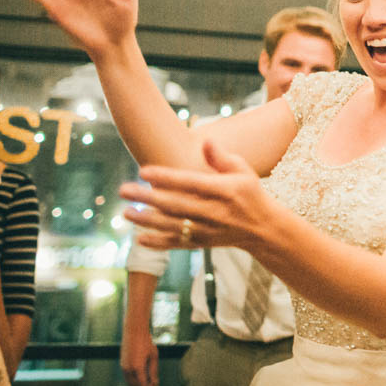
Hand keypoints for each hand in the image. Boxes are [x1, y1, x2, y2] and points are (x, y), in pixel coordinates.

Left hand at [119, 138, 269, 251]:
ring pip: (172, 226)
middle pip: (175, 205)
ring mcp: (207, 230)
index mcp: (224, 191)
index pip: (190, 183)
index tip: (143, 171)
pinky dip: (158, 243)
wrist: (262, 229)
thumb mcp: (243, 171)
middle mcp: (214, 212)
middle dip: (147, 198)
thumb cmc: (249, 193)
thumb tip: (205, 141)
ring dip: (147, 221)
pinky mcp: (202, 243)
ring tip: (125, 213)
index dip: (166, 178)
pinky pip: (177, 244)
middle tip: (123, 190)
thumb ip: (222, 157)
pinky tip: (139, 239)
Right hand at [120, 323, 159, 385]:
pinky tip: (142, 377)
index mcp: (137, 367)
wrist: (134, 331)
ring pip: (130, 383)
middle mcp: (128, 369)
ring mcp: (123, 367)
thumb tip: (155, 383)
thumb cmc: (146, 342)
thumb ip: (154, 371)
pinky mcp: (122, 364)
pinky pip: (127, 377)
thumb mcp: (153, 356)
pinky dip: (134, 381)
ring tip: (148, 384)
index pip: (143, 385)